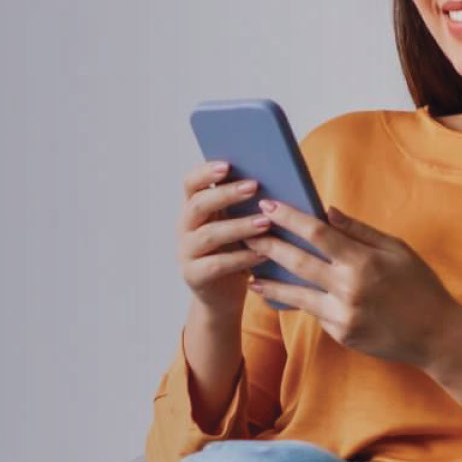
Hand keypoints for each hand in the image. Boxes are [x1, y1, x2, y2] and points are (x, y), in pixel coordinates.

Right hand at [176, 159, 275, 315]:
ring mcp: (186, 252)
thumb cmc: (237, 251)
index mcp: (194, 208)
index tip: (228, 164)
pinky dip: (242, 257)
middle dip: (226, 194)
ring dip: (239, 226)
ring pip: (209, 235)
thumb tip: (276, 177)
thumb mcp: (238, 224)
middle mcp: (185, 227)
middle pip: (198, 204)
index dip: (205, 172)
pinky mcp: (194, 276)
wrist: (224, 296)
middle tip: (254, 186)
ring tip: (265, 222)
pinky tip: (263, 253)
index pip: (190, 183)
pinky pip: (217, 264)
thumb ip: (245, 204)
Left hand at [244, 201, 461, 368]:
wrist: (436, 336)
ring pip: (295, 294)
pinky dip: (298, 301)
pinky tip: (280, 292)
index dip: (289, 218)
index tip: (267, 206)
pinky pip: (314, 312)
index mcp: (364, 261)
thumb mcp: (397, 250)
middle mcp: (349, 288)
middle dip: (267, 245)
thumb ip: (359, 231)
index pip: (317, 233)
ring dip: (269, 281)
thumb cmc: (419, 285)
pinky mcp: (340, 334)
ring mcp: (342, 314)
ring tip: (249, 271)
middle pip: (297, 262)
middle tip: (243, 233)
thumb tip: (325, 211)